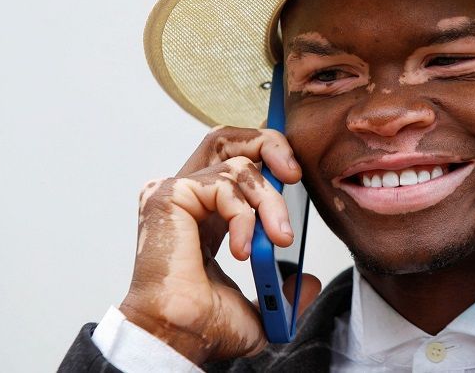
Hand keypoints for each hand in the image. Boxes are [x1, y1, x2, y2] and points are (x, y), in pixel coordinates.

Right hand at [119, 127, 321, 363]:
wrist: (180, 337)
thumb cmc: (204, 324)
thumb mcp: (261, 304)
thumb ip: (283, 288)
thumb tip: (307, 281)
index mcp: (206, 212)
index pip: (235, 158)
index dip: (266, 151)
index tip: (295, 171)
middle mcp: (189, 196)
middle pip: (228, 137)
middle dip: (270, 145)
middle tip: (294, 176)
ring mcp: (175, 192)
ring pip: (238, 165)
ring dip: (269, 200)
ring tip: (277, 238)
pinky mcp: (167, 195)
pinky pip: (222, 185)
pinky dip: (244, 215)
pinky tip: (242, 249)